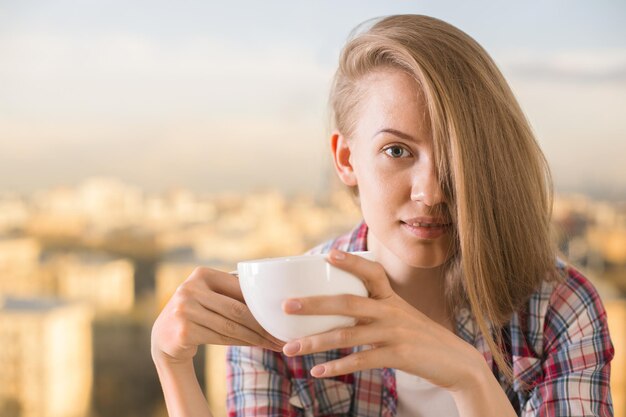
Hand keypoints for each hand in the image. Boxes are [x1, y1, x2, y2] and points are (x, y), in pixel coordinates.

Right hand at [151, 266, 284, 365]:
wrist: (165, 335)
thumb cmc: (198, 311)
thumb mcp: (209, 294)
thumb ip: (232, 291)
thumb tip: (272, 298)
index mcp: (202, 274)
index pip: (239, 289)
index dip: (261, 303)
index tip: (280, 314)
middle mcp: (190, 289)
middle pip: (236, 309)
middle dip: (262, 324)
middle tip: (281, 334)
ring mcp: (184, 310)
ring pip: (230, 326)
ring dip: (255, 337)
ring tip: (274, 343)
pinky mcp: (184, 331)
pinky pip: (221, 338)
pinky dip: (241, 343)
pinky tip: (256, 345)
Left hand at [280, 249, 485, 391]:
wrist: (457, 362)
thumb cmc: (420, 338)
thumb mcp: (401, 317)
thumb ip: (375, 310)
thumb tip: (337, 310)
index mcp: (391, 298)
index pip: (372, 272)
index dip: (351, 262)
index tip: (327, 255)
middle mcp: (392, 311)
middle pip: (347, 303)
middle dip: (314, 304)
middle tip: (286, 305)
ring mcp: (395, 333)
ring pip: (348, 335)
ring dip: (315, 342)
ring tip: (289, 349)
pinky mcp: (399, 356)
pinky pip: (362, 361)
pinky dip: (338, 367)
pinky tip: (318, 372)